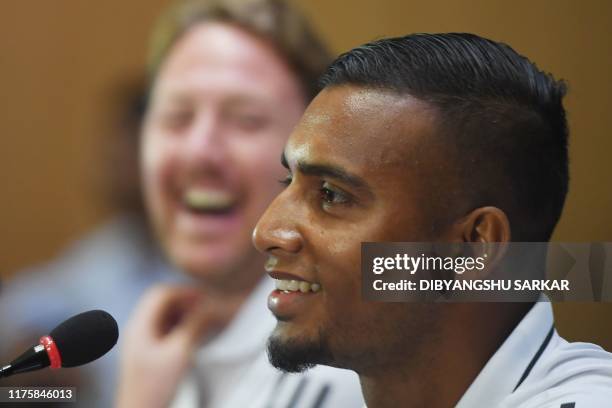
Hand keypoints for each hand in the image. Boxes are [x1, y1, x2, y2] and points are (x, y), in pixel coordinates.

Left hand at [116, 285, 241, 407]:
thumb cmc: (155, 387)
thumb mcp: (179, 353)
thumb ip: (194, 326)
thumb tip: (211, 306)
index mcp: (139, 325)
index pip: (161, 293)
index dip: (185, 291)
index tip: (206, 296)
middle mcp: (138, 329)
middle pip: (162, 302)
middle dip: (186, 300)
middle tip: (208, 305)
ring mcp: (142, 341)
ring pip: (166, 315)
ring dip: (186, 312)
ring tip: (206, 317)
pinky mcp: (150, 352)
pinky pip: (167, 329)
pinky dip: (183, 325)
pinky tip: (196, 332)